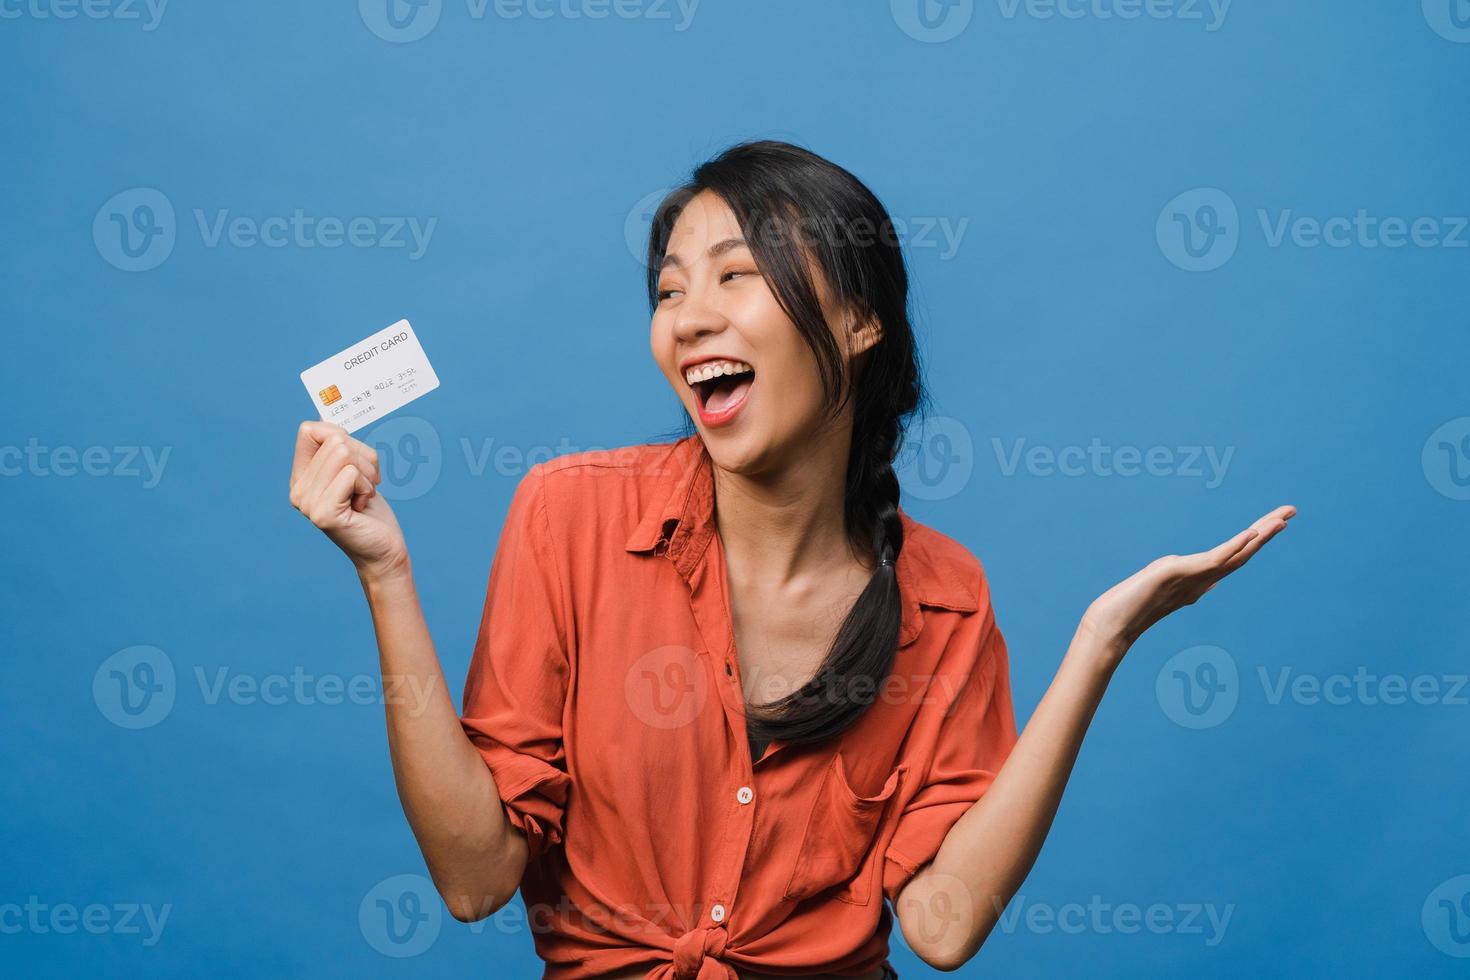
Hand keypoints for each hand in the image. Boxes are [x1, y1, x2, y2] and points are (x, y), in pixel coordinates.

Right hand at [288, 421, 408, 580]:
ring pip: (344, 455)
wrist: (383, 549)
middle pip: (335, 440)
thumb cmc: (370, 509)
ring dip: (366, 475)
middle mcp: (298, 490)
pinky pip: (350, 474)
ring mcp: (308, 503)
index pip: (310, 430)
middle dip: (363, 459)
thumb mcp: (354, 469)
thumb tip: (326, 415)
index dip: (340, 436)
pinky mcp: (324, 514)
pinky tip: (362, 507)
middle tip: (364, 486)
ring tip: (363, 496)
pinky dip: (367, 487)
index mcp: (301, 477)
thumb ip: (338, 446)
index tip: (352, 462)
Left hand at [1080, 505, 1296, 660]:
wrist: (1116, 621)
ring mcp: (1196, 577)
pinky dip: (1235, 546)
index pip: (1237, 554)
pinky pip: (1216, 558)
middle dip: (1268, 529)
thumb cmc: (1135, 606)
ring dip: (1261, 535)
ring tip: (1282, 519)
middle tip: (1292, 511)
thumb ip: (1192, 583)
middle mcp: (1205, 579)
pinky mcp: (1183, 573)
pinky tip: (1252, 533)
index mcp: (1203, 579)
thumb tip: (1211, 585)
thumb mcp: (1167, 587)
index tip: (1277, 521)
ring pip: (1236, 554)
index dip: (1258, 538)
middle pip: (1244, 551)